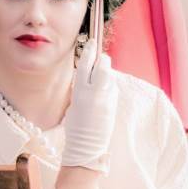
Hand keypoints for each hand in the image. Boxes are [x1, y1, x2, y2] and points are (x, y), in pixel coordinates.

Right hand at [61, 37, 115, 171]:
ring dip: (106, 73)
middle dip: (102, 60)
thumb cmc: (76, 125)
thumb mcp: (74, 102)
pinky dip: (109, 86)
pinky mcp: (114, 105)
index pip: (86, 64)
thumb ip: (81, 86)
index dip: (90, 51)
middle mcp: (94, 93)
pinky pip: (112, 88)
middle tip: (101, 59)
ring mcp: (106, 99)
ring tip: (101, 79)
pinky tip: (104, 92)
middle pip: (103, 65)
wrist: (87, 146)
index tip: (92, 42)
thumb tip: (88, 74)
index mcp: (80, 91)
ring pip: (109, 76)